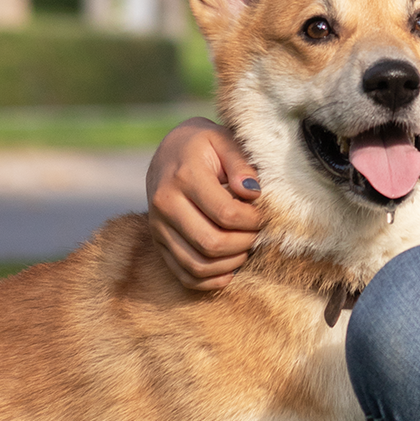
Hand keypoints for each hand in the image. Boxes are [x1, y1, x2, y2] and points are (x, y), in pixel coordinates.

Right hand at [146, 118, 262, 291]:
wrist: (169, 150)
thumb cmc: (204, 144)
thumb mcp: (223, 139)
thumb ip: (241, 163)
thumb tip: (252, 192)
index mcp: (184, 177)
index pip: (226, 214)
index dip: (252, 221)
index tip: (262, 215)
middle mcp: (165, 204)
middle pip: (211, 244)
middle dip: (244, 244)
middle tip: (256, 234)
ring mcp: (157, 226)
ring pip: (197, 265)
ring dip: (229, 264)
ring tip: (245, 249)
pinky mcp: (157, 242)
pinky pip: (182, 274)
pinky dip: (209, 280)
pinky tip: (228, 269)